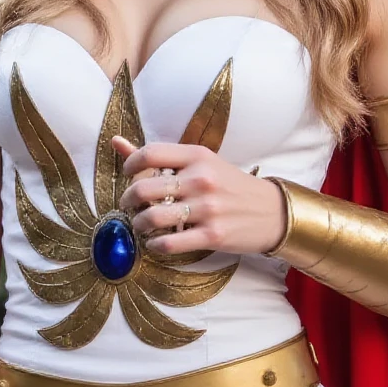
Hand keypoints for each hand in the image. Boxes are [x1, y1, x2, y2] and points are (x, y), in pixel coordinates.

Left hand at [112, 135, 286, 256]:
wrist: (272, 212)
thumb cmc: (230, 186)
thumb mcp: (201, 162)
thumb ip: (160, 156)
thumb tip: (115, 142)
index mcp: (198, 156)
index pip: (150, 153)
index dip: (130, 164)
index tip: (129, 175)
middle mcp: (202, 179)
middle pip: (144, 189)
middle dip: (128, 201)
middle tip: (130, 206)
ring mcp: (208, 208)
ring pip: (152, 217)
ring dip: (139, 224)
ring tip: (142, 225)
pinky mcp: (213, 235)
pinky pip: (169, 242)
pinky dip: (154, 245)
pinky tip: (156, 242)